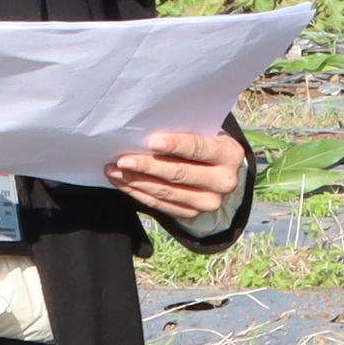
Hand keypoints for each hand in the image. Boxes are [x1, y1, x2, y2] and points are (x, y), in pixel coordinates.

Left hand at [107, 128, 244, 223]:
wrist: (219, 171)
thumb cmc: (204, 143)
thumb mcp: (205, 132)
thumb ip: (185, 131)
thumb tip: (145, 131)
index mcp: (230, 154)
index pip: (200, 149)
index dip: (176, 145)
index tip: (150, 141)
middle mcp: (224, 182)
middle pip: (180, 174)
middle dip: (148, 166)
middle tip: (122, 159)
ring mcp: (209, 202)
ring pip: (167, 192)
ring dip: (136, 180)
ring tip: (114, 170)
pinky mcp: (192, 213)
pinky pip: (161, 205)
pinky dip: (138, 193)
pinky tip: (123, 182)